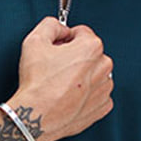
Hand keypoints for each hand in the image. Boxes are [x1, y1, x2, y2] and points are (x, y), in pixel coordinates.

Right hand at [8, 16, 113, 140]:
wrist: (38, 116)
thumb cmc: (37, 82)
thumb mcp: (35, 40)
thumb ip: (50, 25)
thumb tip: (59, 28)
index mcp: (92, 47)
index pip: (81, 33)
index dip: (65, 39)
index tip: (56, 49)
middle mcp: (104, 67)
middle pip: (90, 53)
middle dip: (75, 57)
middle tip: (55, 67)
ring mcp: (105, 88)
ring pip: (94, 74)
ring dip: (81, 75)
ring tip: (61, 84)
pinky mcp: (102, 107)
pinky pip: (96, 94)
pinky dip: (85, 94)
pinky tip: (68, 96)